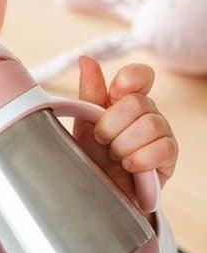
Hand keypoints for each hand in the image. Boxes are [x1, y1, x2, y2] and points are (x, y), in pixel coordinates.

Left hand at [73, 56, 177, 210]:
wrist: (98, 193)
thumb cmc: (92, 156)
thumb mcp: (83, 124)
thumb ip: (89, 93)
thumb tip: (86, 59)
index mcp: (125, 100)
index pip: (140, 75)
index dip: (130, 79)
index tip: (115, 92)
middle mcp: (147, 113)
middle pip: (137, 103)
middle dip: (111, 125)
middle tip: (102, 140)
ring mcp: (161, 134)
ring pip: (150, 125)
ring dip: (124, 144)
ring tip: (115, 156)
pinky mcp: (169, 158)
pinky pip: (163, 149)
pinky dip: (140, 158)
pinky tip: (129, 166)